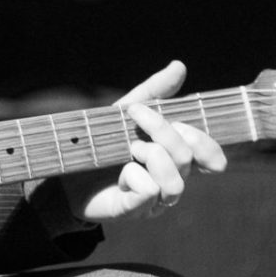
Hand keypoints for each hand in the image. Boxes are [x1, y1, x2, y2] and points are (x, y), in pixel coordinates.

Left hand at [57, 60, 226, 222]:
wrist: (64, 169)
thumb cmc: (102, 142)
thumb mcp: (126, 111)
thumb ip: (155, 91)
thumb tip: (180, 65)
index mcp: (174, 158)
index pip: (211, 155)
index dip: (205, 142)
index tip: (177, 122)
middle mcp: (171, 180)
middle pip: (187, 157)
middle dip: (162, 131)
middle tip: (135, 118)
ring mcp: (155, 201)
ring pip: (176, 182)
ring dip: (152, 156)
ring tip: (129, 150)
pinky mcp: (134, 211)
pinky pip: (150, 192)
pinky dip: (134, 175)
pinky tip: (121, 174)